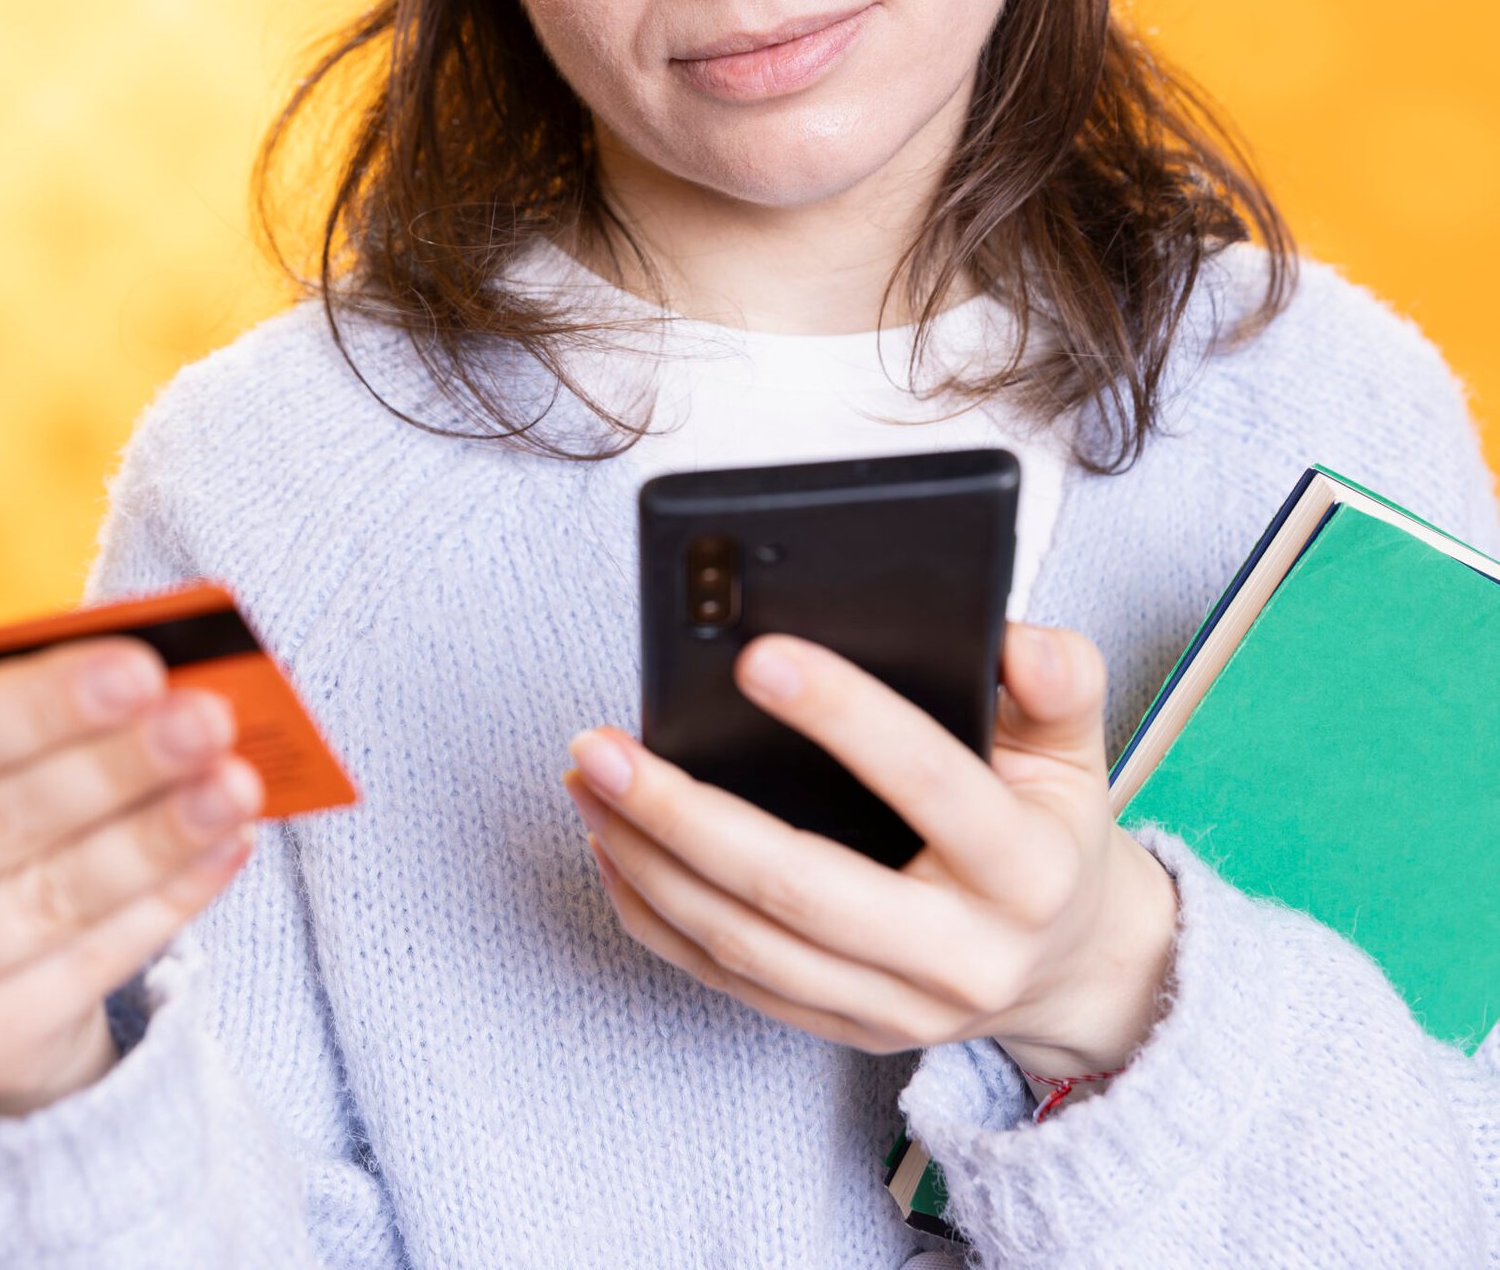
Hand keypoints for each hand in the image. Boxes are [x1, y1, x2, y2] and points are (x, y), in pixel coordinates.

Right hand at [0, 637, 262, 1121]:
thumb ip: (43, 712)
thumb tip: (162, 678)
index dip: (34, 707)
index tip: (141, 670)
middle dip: (115, 767)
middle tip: (208, 720)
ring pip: (50, 898)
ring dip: (157, 835)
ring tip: (236, 784)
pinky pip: (82, 969)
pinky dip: (165, 901)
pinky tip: (227, 844)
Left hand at [563, 621, 1177, 1080]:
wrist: (1070, 966)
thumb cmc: (1052, 831)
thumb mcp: (1076, 746)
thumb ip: (1061, 681)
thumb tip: (1018, 637)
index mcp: (1027, 870)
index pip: (931, 784)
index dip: (847, 718)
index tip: (759, 656)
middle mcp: (961, 954)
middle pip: (800, 887)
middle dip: (687, 813)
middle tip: (608, 745)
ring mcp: (898, 1007)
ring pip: (747, 942)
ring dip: (650, 861)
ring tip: (591, 782)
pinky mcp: (846, 1030)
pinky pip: (730, 981)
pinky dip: (658, 916)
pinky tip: (612, 849)